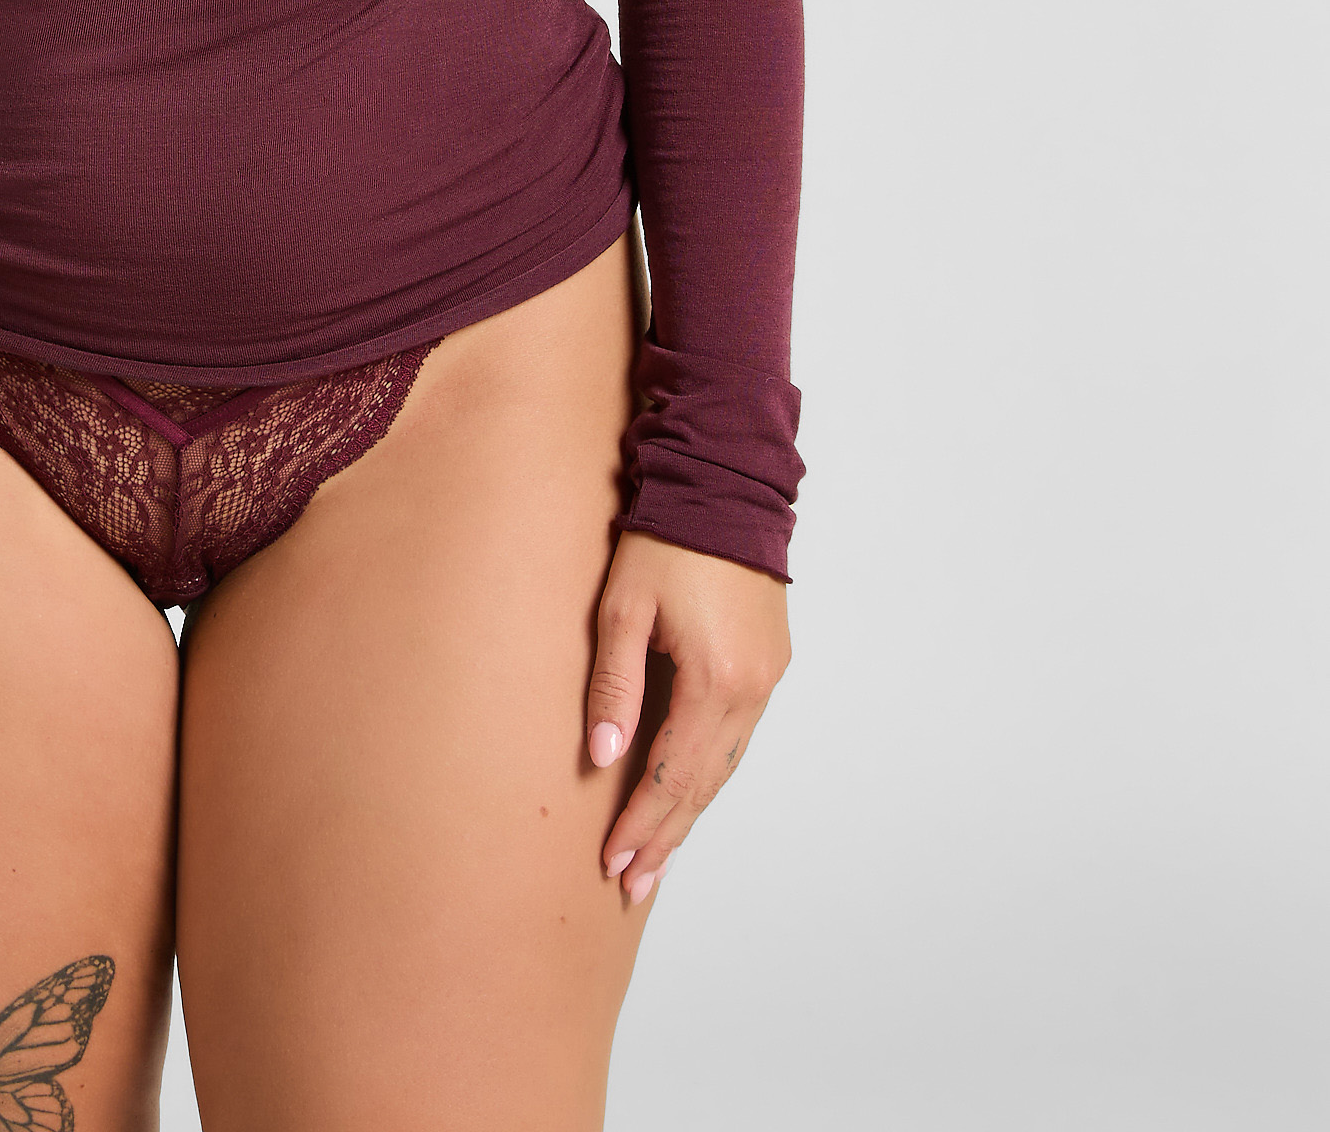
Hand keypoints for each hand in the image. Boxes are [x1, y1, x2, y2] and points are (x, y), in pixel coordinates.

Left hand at [585, 529, 789, 904]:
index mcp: (716, 680)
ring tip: (655, 855)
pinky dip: (708, 772)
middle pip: (703, 784)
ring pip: (724, 766)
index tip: (612, 863)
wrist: (724, 486)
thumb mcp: (623, 608)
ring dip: (688, 811)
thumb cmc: (664, 539)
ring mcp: (767, 679)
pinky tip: (687, 792)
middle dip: (666, 836)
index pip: (673, 774)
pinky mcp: (769, 664)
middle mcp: (751, 690)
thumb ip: (612, 686)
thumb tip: (600, 757)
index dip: (642, 823)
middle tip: (633, 883)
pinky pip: (736, 738)